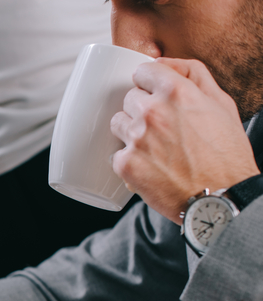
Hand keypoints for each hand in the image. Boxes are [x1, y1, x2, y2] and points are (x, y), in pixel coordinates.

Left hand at [110, 58, 258, 223]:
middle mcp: (152, 111)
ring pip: (117, 123)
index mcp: (176, 91)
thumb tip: (165, 62)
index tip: (154, 93)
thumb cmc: (226, 152)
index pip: (143, 71)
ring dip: (130, 132)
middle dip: (141, 109)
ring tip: (154, 147)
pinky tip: (149, 167)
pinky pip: (116, 153)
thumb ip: (194, 74)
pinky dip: (129, 160)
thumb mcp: (221, 104)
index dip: (149, 83)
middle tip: (161, 128)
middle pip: (129, 98)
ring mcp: (136, 138)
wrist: (221, 196)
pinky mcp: (125, 164)